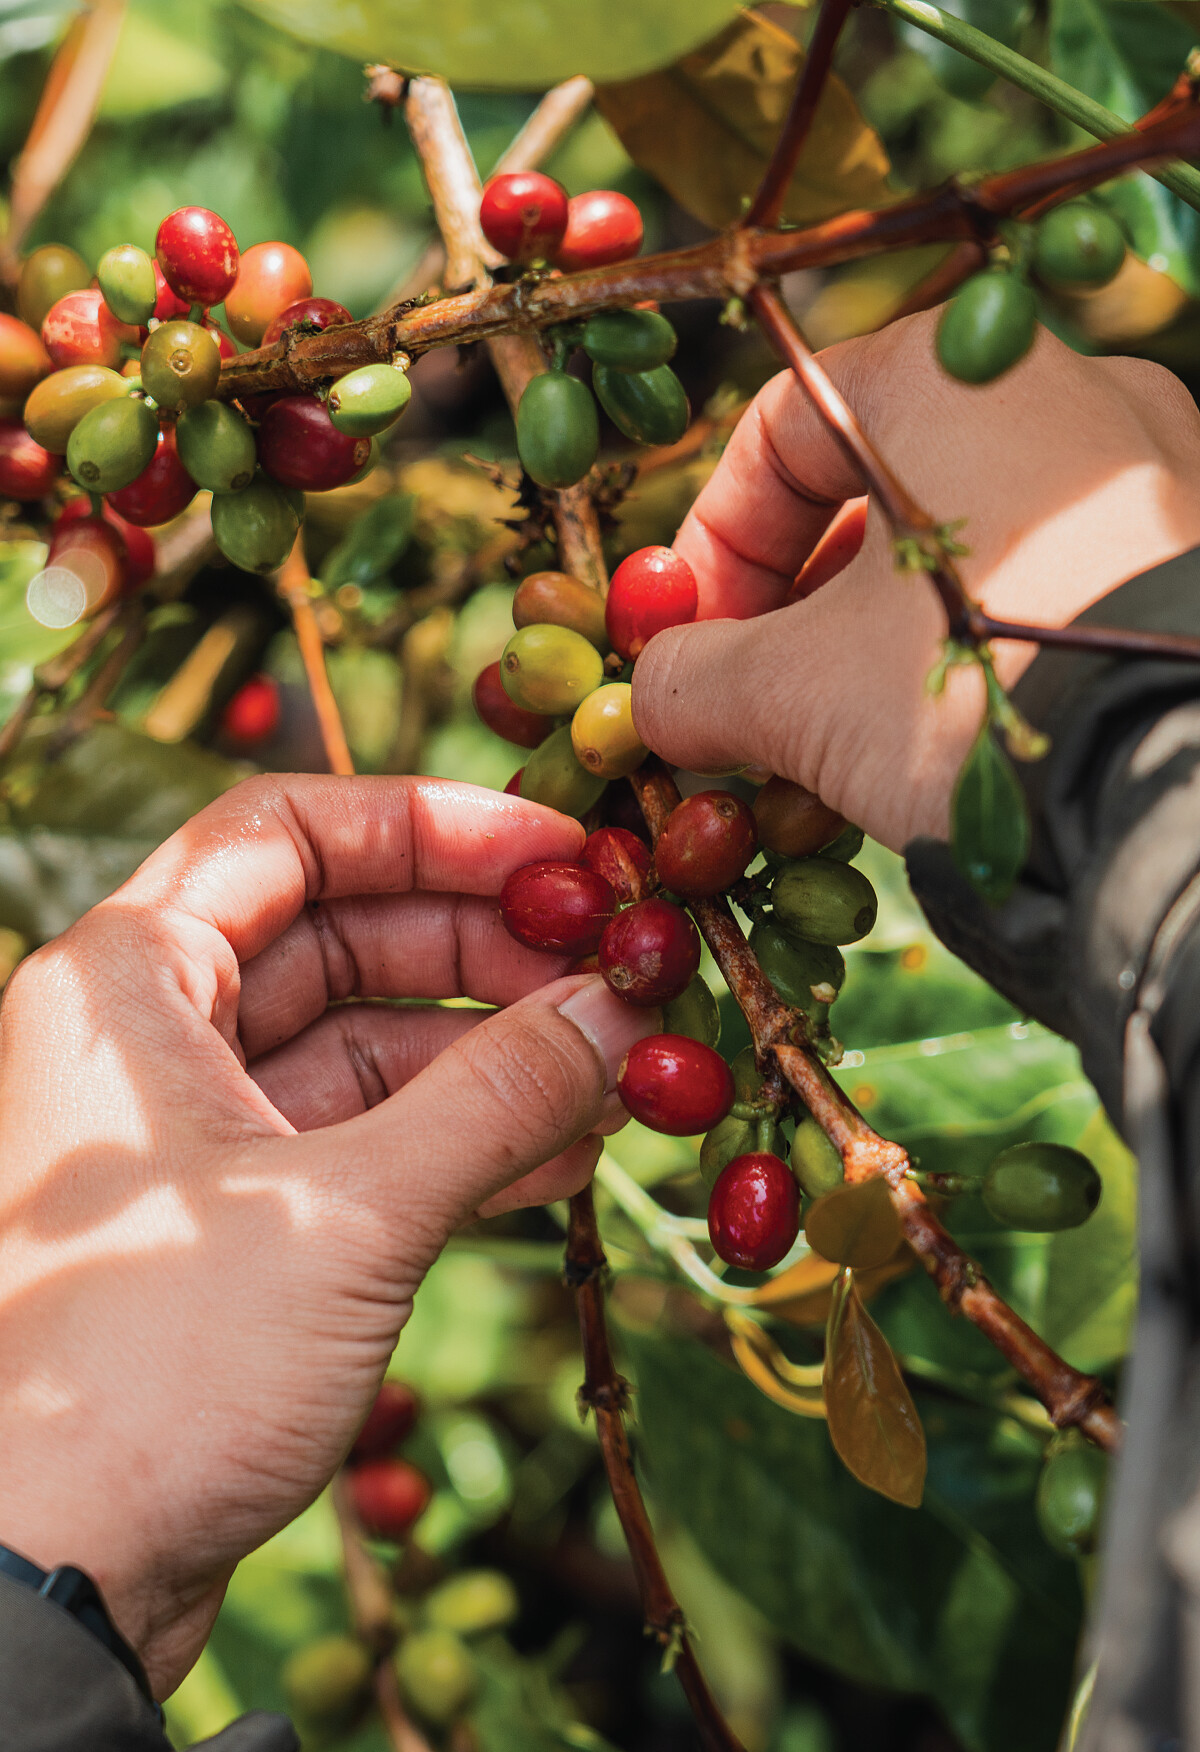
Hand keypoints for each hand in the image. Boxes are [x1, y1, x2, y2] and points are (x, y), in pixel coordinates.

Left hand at [0, 774, 653, 1694]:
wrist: (43, 1580)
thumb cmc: (150, 1368)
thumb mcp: (346, 1213)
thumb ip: (496, 1098)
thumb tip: (623, 1012)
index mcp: (132, 980)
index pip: (290, 831)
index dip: (437, 825)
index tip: (564, 853)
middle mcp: (155, 1038)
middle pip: (343, 933)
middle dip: (488, 948)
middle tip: (617, 969)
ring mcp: (198, 1134)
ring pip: (366, 1045)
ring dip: (493, 1053)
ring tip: (622, 1065)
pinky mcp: (239, 1224)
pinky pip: (366, 1142)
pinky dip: (463, 1141)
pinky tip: (570, 1152)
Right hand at [632, 310, 1199, 850]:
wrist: (1178, 782)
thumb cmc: (962, 694)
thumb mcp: (794, 695)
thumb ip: (698, 680)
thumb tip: (657, 696)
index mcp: (953, 375)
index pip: (781, 432)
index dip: (711, 544)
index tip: (683, 642)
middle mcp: (1066, 392)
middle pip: (873, 496)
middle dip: (791, 613)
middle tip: (749, 704)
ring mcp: (1149, 473)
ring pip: (963, 551)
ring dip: (872, 647)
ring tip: (835, 750)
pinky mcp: (1192, 560)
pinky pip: (1046, 592)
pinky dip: (971, 659)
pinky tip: (938, 752)